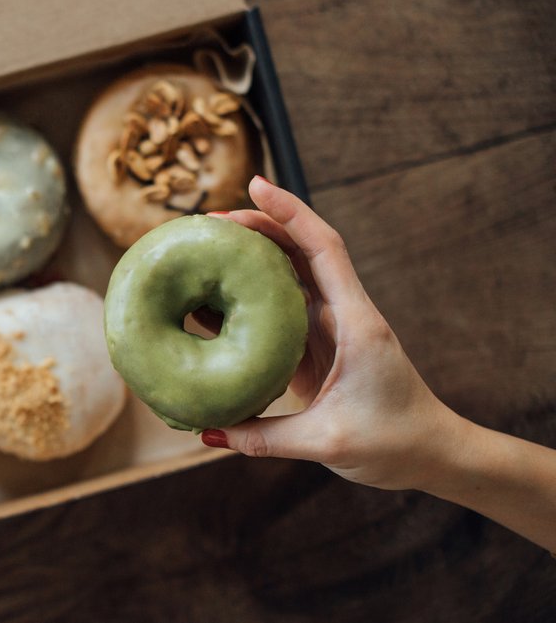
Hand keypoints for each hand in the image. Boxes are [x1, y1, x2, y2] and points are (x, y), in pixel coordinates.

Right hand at [201, 176, 462, 490]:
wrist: (432, 454)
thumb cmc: (394, 443)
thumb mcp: (327, 442)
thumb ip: (264, 437)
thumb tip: (207, 430)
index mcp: (356, 323)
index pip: (323, 249)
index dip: (290, 212)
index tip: (255, 184)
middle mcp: (344, 315)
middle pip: (300, 252)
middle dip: (259, 227)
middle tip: (209, 221)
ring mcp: (331, 329)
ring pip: (288, 277)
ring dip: (251, 259)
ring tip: (205, 250)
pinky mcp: (319, 347)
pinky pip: (279, 313)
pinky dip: (249, 300)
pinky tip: (214, 302)